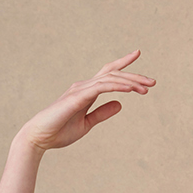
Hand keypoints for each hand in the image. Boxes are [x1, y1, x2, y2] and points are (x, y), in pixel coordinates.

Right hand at [18, 50, 153, 151]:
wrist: (40, 137)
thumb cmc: (60, 131)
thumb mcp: (87, 123)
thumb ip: (102, 113)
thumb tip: (120, 105)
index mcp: (87, 92)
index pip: (108, 74)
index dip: (123, 64)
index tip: (137, 54)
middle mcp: (84, 87)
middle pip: (112, 75)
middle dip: (134, 76)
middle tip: (153, 82)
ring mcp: (79, 90)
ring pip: (109, 79)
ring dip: (129, 82)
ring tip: (146, 88)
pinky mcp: (76, 97)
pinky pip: (101, 88)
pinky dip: (117, 87)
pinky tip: (130, 89)